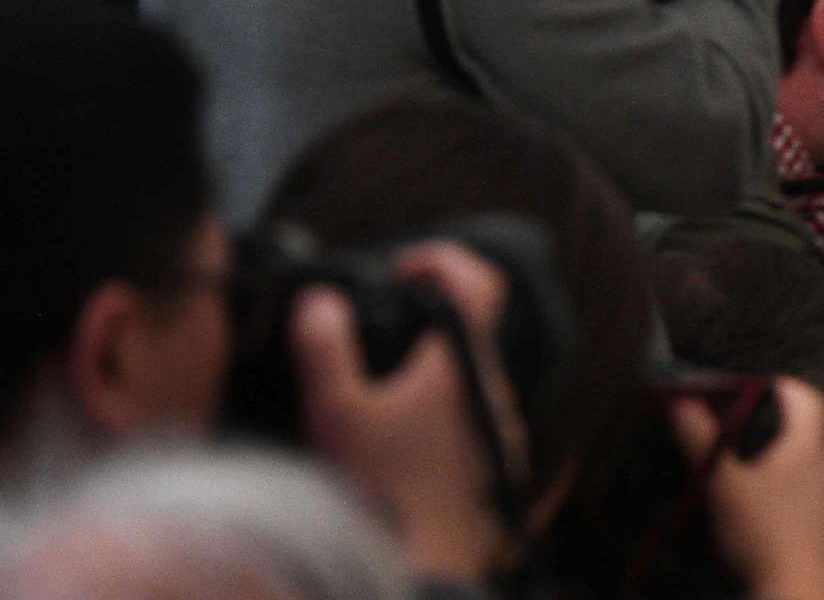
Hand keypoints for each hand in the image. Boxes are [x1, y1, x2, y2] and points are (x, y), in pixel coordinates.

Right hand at [290, 241, 527, 582]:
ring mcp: (497, 431)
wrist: (429, 569)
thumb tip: (321, 300)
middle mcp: (491, 393)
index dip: (445, 260)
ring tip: (381, 387)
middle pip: (471, 330)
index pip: (481, 283)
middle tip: (382, 325)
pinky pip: (471, 418)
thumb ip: (326, 351)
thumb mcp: (337, 416)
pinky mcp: (494, 466)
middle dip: (427, 319)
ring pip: (470, 378)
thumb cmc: (384, 493)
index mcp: (462, 368)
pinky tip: (400, 438)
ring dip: (432, 370)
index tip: (405, 270)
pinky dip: (439, 411)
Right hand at [671, 377, 823, 599]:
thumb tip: (680, 400)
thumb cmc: (763, 529)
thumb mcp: (723, 483)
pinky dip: (783, 489)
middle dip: (769, 426)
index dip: (776, 386)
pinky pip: (805, 492)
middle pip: (801, 428)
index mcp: (809, 443)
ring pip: (803, 462)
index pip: (804, 394)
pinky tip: (760, 507)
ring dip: (775, 461)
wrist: (797, 591)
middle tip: (732, 431)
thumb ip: (702, 440)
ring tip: (740, 469)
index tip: (744, 393)